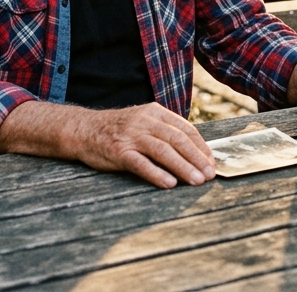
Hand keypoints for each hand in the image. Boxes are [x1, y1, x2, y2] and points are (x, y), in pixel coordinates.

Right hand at [71, 101, 216, 188]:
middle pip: (177, 140)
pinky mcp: (119, 151)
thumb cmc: (119, 129)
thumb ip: (165, 131)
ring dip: (183, 167)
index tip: (211, 162)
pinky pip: (141, 163)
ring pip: (163, 151)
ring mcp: (132, 136)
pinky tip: (169, 183)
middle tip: (210, 174)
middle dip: (196, 158)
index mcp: (155, 112)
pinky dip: (157, 174)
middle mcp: (145, 121)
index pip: (185, 129)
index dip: (201, 146)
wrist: (84, 129)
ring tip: (196, 181)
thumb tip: (194, 150)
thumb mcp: (144, 121)